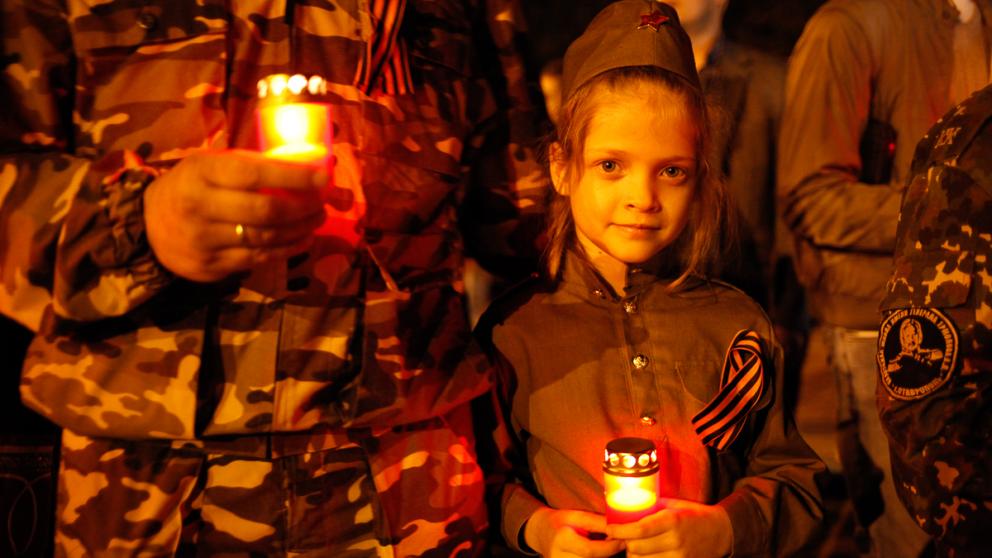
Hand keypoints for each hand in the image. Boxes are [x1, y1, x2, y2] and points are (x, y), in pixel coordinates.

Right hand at [144, 149, 327, 281]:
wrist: (148, 226)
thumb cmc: (192, 187)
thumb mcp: (210, 166)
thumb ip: (250, 165)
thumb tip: (305, 163)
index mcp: (201, 173)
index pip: (254, 174)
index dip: (293, 176)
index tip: (323, 177)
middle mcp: (200, 207)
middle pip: (265, 211)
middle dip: (303, 207)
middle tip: (322, 202)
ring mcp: (205, 240)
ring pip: (266, 238)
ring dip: (300, 229)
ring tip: (317, 218)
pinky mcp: (211, 266)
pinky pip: (259, 258)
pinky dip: (288, 248)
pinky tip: (303, 238)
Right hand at [524, 506, 624, 556]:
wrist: (541, 533)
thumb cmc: (561, 522)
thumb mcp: (577, 516)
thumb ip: (597, 522)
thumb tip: (619, 528)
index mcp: (561, 540)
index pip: (590, 550)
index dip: (610, 547)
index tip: (622, 540)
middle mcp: (559, 557)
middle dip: (608, 553)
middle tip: (619, 543)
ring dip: (602, 557)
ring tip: (607, 547)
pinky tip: (598, 553)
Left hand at [605, 498, 732, 557]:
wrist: (720, 532)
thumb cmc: (692, 514)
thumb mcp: (672, 505)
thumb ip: (651, 507)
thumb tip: (623, 502)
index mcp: (672, 521)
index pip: (639, 529)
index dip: (620, 531)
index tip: (610, 529)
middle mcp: (675, 540)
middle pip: (636, 548)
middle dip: (625, 543)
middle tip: (623, 537)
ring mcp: (679, 557)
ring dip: (634, 554)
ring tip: (634, 546)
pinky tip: (646, 554)